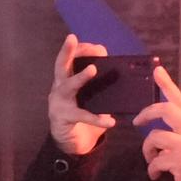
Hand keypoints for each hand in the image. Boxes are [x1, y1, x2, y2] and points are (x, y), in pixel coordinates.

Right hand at [44, 38, 120, 161]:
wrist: (70, 142)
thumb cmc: (82, 114)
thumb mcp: (90, 97)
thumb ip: (100, 86)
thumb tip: (122, 74)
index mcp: (66, 80)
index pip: (71, 59)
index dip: (80, 49)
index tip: (96, 46)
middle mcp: (59, 88)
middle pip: (60, 65)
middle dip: (66, 51)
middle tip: (71, 38)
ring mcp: (58, 102)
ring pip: (68, 86)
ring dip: (80, 77)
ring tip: (93, 70)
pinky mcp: (63, 118)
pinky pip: (81, 116)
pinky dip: (97, 118)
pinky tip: (109, 121)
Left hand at [134, 67, 180, 180]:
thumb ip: (179, 130)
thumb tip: (156, 120)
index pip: (180, 100)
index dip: (167, 84)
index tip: (156, 70)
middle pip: (166, 109)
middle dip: (147, 114)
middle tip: (136, 123)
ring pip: (155, 137)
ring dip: (147, 151)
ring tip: (151, 161)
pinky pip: (156, 160)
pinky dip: (152, 169)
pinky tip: (157, 175)